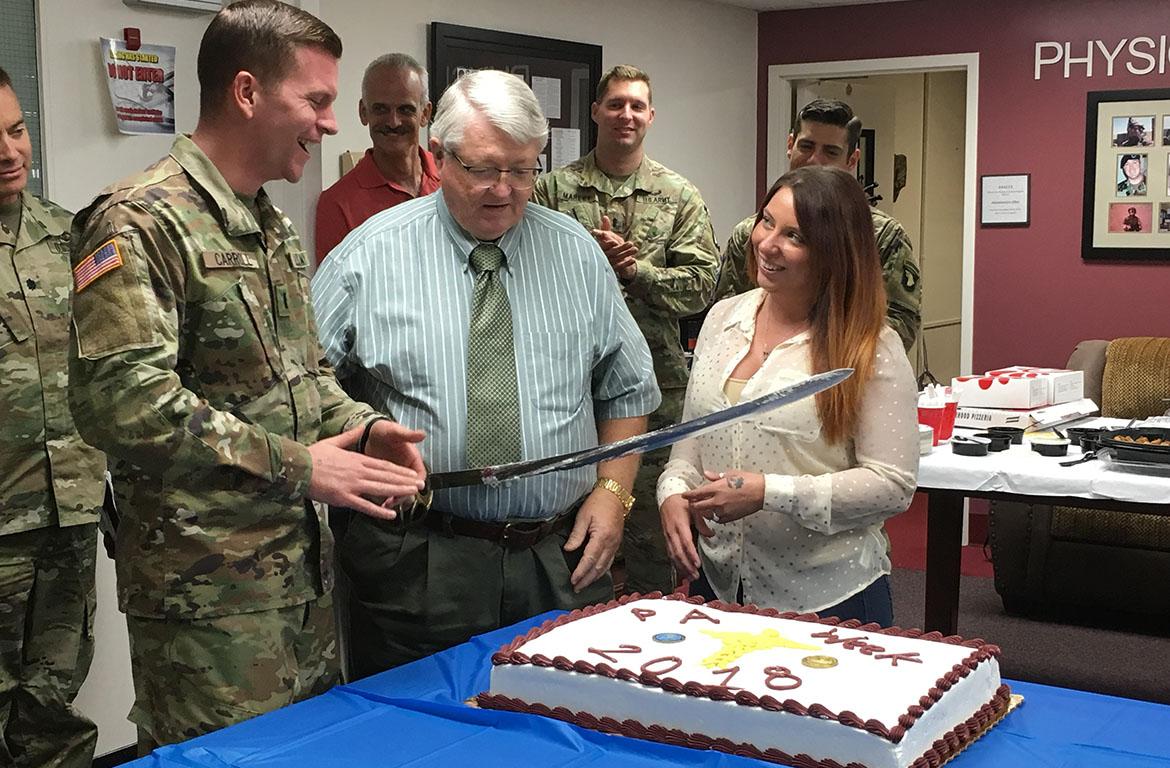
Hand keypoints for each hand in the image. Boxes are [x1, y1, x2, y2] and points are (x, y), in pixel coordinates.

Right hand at [306, 425, 424, 519]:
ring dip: (398, 491)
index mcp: (356, 459)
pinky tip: (391, 515)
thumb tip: (362, 427)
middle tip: (421, 485)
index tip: (412, 474)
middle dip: (405, 481)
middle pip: (386, 476)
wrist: (297, 466)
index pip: (383, 466)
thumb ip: (351, 436)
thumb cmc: (313, 455)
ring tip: (413, 494)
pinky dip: (378, 510)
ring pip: (380, 489)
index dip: (400, 471)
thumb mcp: (334, 442)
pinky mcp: (343, 498)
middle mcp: (358, 471)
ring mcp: (352, 485)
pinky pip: (364, 506)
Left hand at [362, 419, 426, 507]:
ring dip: (394, 499)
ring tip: (386, 504)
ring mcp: (395, 476)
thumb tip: (422, 434)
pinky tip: (378, 503)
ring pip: (399, 492)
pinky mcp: (384, 479)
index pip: (420, 475)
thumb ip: (408, 435)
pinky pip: (387, 492)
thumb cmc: (384, 430)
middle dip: (403, 495)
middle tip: (395, 500)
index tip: (413, 489)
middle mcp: (406, 469)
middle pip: (410, 487)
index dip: (417, 484)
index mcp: (413, 459)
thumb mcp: (395, 432)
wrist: (369, 433)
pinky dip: (384, 498)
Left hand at [563, 487, 625, 592]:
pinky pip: (610, 561)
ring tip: (584, 585)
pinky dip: (602, 570)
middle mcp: (611, 543)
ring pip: (605, 566)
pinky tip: (596, 574)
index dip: (580, 572)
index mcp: (601, 537)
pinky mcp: (617, 543)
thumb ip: (576, 535)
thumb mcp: (583, 517)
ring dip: (594, 577)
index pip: (589, 560)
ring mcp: (616, 544)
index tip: (573, 580)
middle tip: (577, 588)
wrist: (615, 495)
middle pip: (598, 567)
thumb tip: (568, 550)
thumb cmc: (598, 503)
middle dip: (587, 580)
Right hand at [590, 215, 638, 279]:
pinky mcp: (612, 270)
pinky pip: (620, 267)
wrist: (606, 262)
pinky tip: (633, 259)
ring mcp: (607, 264)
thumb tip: (605, 217)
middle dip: (621, 248)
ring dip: (626, 254)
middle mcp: (601, 257)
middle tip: (630, 243)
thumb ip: (605, 228)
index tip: (614, 242)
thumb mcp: (605, 236)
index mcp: (598, 249)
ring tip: (635, 249)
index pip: (602, 247)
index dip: (608, 244)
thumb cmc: (605, 246)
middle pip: (612, 252)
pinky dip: (626, 264)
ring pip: (617, 259)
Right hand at [660, 494, 701, 580]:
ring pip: (673, 556)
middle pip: (678, 553)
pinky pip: (670, 554)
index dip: (691, 554)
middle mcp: (672, 532)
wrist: (667, 501)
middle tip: (696, 576)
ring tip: (691, 577)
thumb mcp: (694, 508)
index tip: (697, 564)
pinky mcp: (667, 540)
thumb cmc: (683, 504)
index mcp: (680, 524)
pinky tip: (682, 572)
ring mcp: (668, 537)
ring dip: (681, 568)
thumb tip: (711, 534)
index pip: (686, 542)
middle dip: (686, 566)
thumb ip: (702, 521)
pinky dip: (676, 565)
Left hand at [682, 470, 764, 529]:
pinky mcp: (730, 517)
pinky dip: (717, 516)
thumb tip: (706, 474)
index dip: (688, 495)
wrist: (762, 492)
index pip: (696, 493)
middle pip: (698, 506)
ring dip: (706, 511)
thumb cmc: (748, 481)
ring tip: (710, 506)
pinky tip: (720, 511)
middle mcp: (717, 500)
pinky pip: (718, 519)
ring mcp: (723, 510)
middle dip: (694, 505)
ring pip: (708, 513)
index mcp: (716, 488)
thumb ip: (716, 476)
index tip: (684, 496)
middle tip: (694, 503)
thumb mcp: (730, 474)